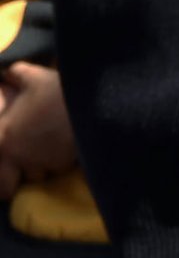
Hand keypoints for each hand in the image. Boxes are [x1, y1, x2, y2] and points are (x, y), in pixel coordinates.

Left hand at [0, 65, 77, 197]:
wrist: (91, 104)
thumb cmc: (58, 92)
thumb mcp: (36, 78)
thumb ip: (17, 74)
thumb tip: (7, 72)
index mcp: (3, 136)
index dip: (0, 177)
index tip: (5, 171)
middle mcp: (17, 155)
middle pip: (9, 185)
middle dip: (14, 180)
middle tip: (22, 168)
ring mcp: (41, 162)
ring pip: (36, 176)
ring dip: (40, 168)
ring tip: (47, 153)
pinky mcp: (63, 164)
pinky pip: (57, 169)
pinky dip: (59, 163)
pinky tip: (65, 149)